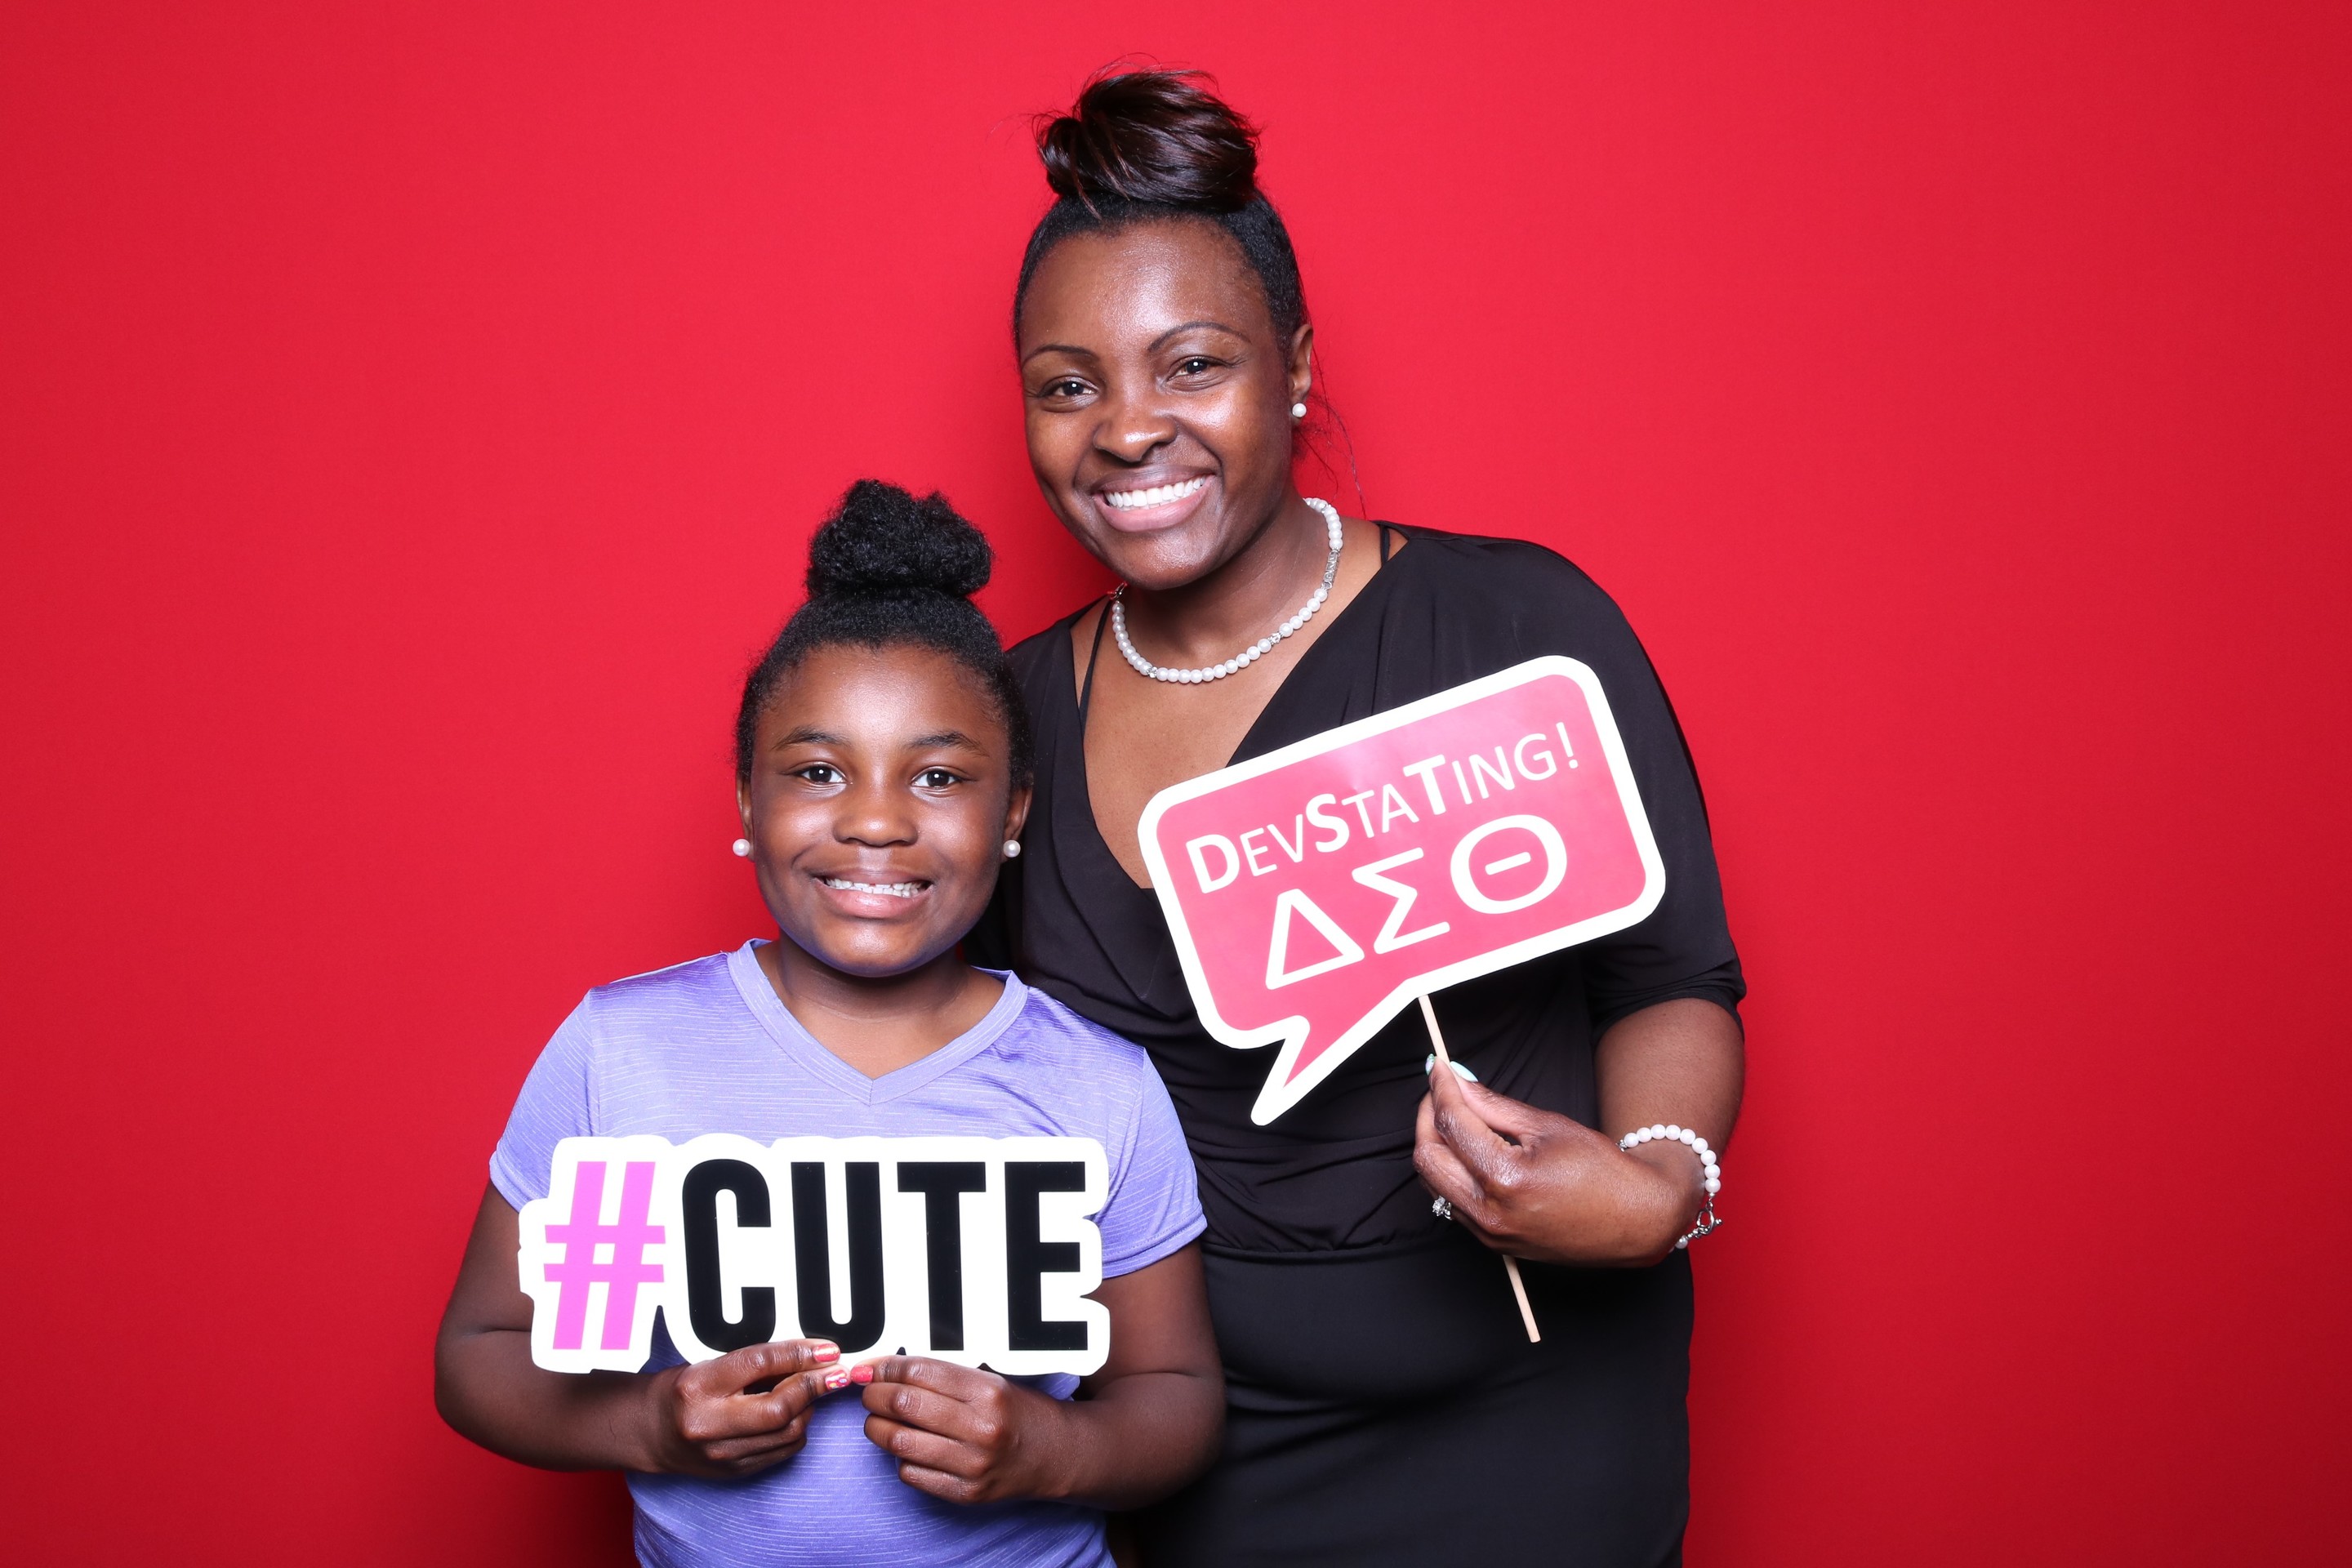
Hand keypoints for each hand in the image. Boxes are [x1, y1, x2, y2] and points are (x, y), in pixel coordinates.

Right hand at [640, 1339, 850, 1477]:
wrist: (648, 1431)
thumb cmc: (681, 1389)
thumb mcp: (709, 1364)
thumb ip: (755, 1363)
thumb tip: (809, 1355)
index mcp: (697, 1387)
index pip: (758, 1364)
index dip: (800, 1354)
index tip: (829, 1350)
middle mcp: (707, 1424)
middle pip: (778, 1407)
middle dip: (814, 1387)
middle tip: (835, 1372)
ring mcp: (721, 1454)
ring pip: (787, 1432)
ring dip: (810, 1408)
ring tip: (814, 1390)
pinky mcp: (734, 1471)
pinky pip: (783, 1450)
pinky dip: (798, 1428)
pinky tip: (798, 1412)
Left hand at [856, 1356, 1071, 1503]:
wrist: (1058, 1455)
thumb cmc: (1019, 1412)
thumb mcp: (991, 1381)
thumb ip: (943, 1377)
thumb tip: (885, 1369)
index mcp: (988, 1392)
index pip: (919, 1372)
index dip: (885, 1367)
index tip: (872, 1367)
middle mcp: (981, 1428)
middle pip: (903, 1404)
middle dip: (874, 1395)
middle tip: (869, 1392)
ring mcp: (972, 1465)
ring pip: (898, 1441)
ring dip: (877, 1427)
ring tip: (879, 1419)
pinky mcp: (965, 1493)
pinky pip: (910, 1473)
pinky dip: (900, 1457)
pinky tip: (908, 1446)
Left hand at [1414, 1062, 1702, 1265]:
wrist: (1635, 1221)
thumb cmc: (1602, 1172)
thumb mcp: (1548, 1126)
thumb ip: (1493, 1105)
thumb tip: (1457, 1083)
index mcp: (1505, 1179)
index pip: (1452, 1124)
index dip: (1441, 1089)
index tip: (1439, 1068)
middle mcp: (1489, 1212)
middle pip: (1428, 1156)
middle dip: (1428, 1117)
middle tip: (1442, 1091)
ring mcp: (1488, 1233)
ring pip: (1434, 1182)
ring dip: (1436, 1145)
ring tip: (1457, 1117)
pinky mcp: (1492, 1243)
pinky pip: (1453, 1202)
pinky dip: (1451, 1172)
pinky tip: (1469, 1151)